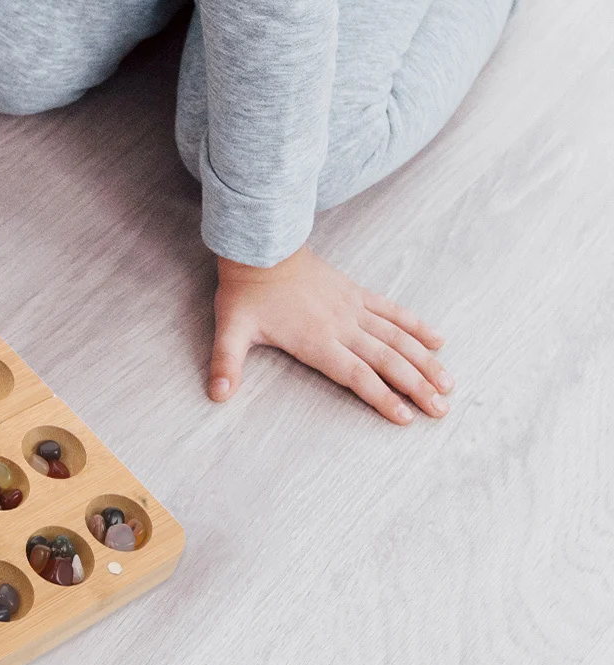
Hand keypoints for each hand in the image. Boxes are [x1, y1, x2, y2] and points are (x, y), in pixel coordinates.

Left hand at [208, 247, 451, 422]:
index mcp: (316, 341)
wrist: (261, 247)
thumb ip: (226, 363)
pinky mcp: (355, 293)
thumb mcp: (230, 329)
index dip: (382, 397)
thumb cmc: (246, 292)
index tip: (406, 417)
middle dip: (416, 387)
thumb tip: (217, 394)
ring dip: (425, 361)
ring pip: (397, 338)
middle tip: (441, 410)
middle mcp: (341, 326)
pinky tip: (438, 339)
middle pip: (387, 361)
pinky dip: (415, 325)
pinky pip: (392, 310)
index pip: (356, 375)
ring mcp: (352, 308)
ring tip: (448, 384)